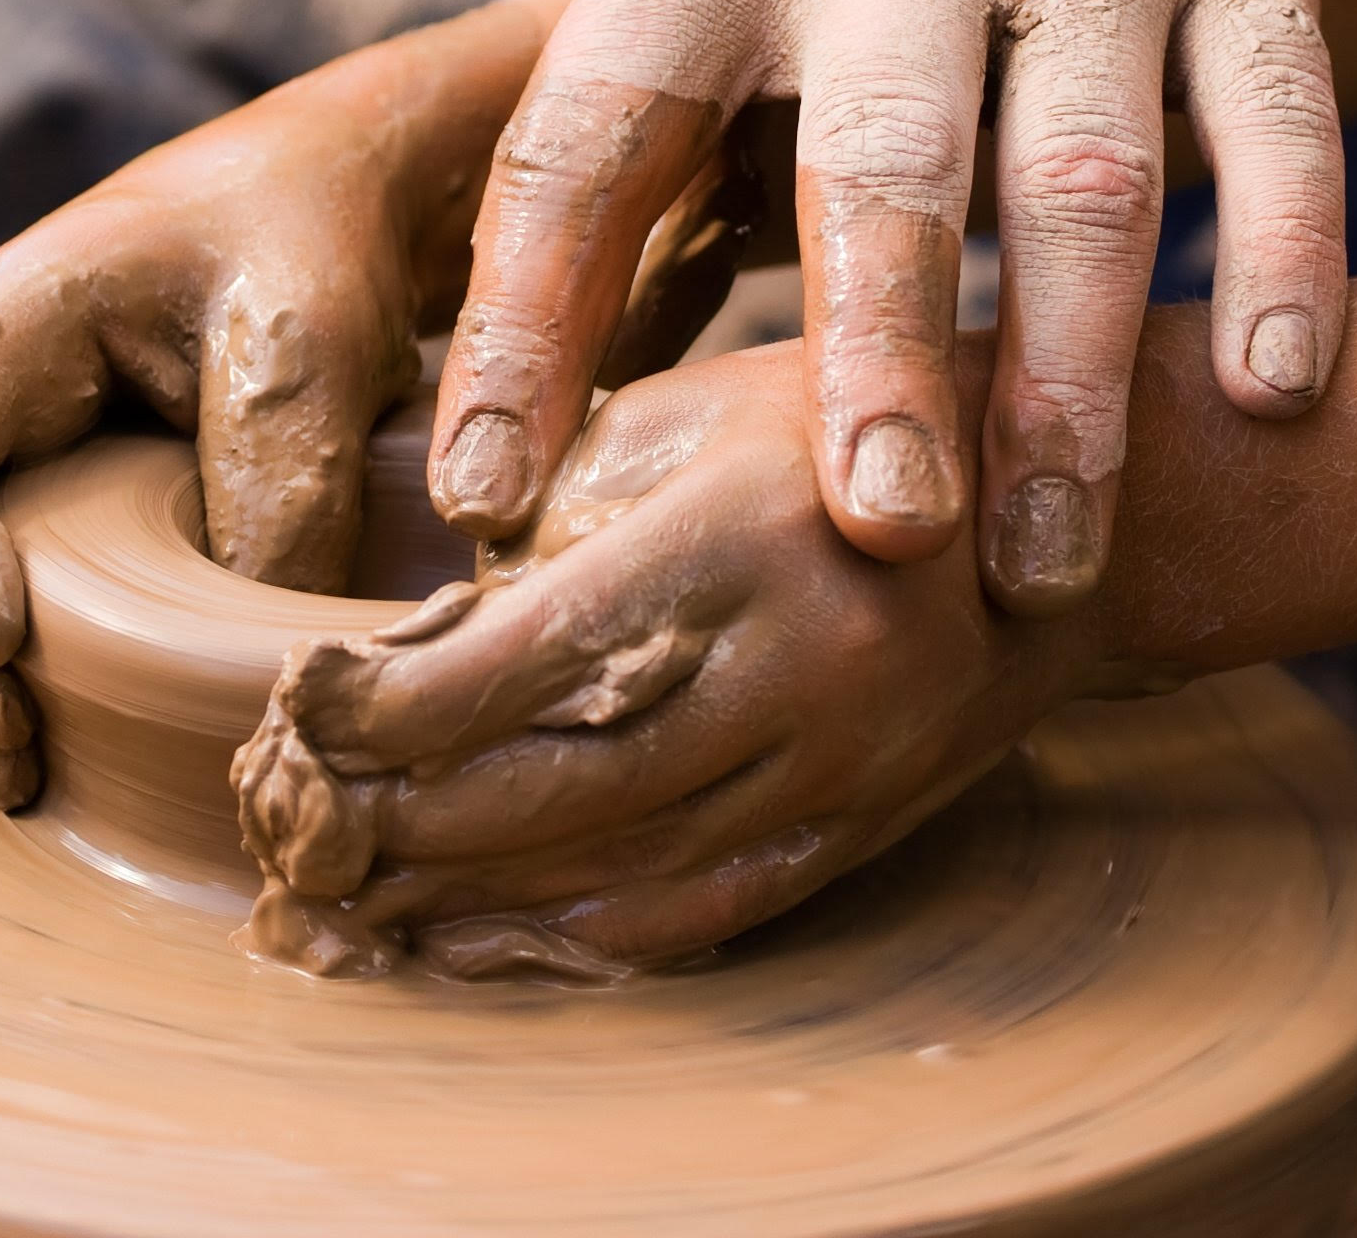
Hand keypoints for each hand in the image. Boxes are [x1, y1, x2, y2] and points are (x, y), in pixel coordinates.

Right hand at [0, 0, 566, 805]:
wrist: (352, 190)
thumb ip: (275, 503)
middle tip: (4, 740)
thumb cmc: (320, 243)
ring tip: (14, 769)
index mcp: (15, 317)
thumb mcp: (311, 355)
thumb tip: (237, 680)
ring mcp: (4, 445)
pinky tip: (35, 750)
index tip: (3, 639)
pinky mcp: (46, 503)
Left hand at [238, 340, 1105, 978]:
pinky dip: (571, 942)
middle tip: (289, 819)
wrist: (1067, 512)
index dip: (384, 707)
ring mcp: (834, 768)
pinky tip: (476, 943)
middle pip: (549, 792)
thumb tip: (415, 627)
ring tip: (348, 898)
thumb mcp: (686, 414)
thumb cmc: (837, 426)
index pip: (518, 660)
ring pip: (613, 874)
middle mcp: (788, 672)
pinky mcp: (859, 829)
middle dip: (396, 821)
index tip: (293, 705)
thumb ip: (554, 510)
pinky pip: (698, 916)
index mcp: (728, 542)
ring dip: (460, 900)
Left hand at [432, 0, 1344, 616]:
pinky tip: (1275, 389)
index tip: (483, 494)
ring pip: (1082, 173)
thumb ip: (648, 64)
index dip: (521, 322)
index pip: (583, 139)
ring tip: (1047, 564)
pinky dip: (1283, 247)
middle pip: (875, 165)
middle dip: (878, 358)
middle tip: (872, 541)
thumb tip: (564, 319)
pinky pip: (1279, 104)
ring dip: (1069, 378)